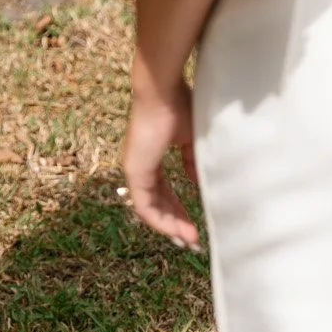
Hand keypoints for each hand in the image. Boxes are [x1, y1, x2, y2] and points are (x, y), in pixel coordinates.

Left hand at [122, 67, 199, 248]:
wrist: (162, 91)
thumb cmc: (177, 106)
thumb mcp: (190, 138)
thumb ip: (191, 160)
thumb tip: (196, 181)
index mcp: (151, 156)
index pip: (162, 190)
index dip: (177, 208)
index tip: (193, 224)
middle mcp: (140, 165)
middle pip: (157, 202)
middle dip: (175, 222)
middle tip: (192, 239)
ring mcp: (135, 169)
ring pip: (150, 208)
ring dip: (170, 226)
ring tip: (189, 240)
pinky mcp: (135, 172)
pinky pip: (145, 206)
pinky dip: (161, 221)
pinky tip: (176, 231)